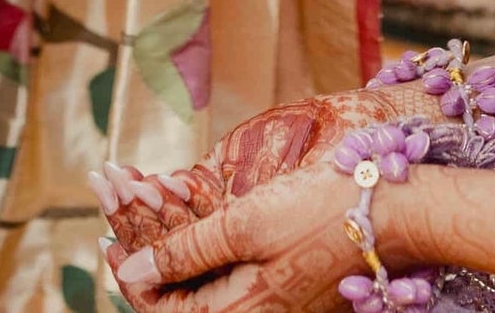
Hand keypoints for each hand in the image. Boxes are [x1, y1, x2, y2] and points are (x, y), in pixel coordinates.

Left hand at [106, 161, 359, 312]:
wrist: (392, 210)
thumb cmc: (322, 214)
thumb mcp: (245, 225)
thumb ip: (187, 252)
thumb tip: (132, 271)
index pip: (163, 309)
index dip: (128, 274)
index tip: (103, 236)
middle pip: (180, 293)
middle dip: (145, 246)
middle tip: (116, 197)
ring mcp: (270, 301)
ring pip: (201, 278)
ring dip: (170, 238)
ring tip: (145, 192)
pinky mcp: (282, 283)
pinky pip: (226, 268)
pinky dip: (200, 239)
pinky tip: (187, 202)